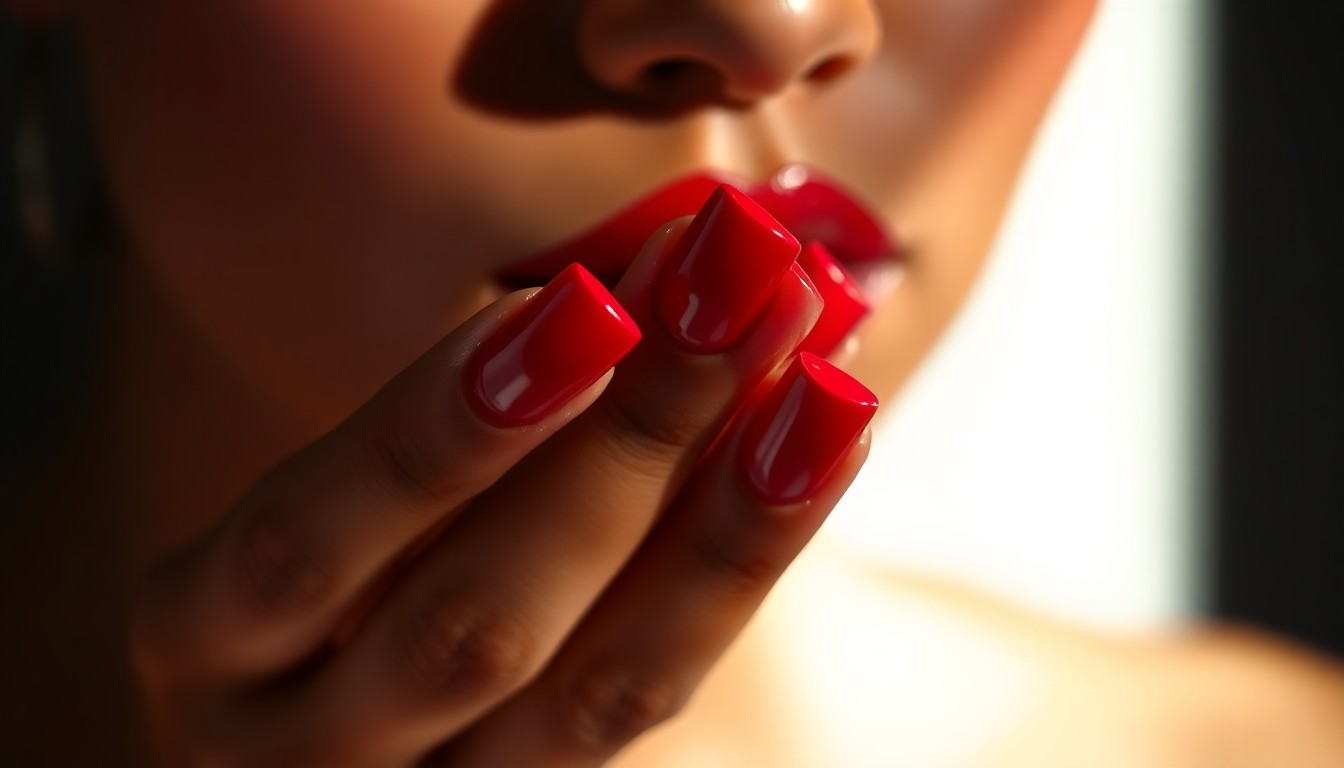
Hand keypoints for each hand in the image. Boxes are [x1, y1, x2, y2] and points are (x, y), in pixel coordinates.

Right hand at [130, 188, 876, 766]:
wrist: (328, 720)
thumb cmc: (317, 569)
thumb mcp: (326, 491)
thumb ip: (443, 401)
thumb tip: (616, 271)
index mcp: (201, 637)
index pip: (311, 542)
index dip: (441, 429)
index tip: (580, 296)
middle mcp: (300, 748)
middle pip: (477, 618)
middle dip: (626, 437)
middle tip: (737, 277)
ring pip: (597, 686)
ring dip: (721, 513)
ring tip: (818, 368)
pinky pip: (654, 693)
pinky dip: (740, 564)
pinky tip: (818, 447)